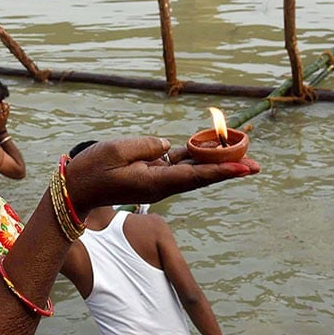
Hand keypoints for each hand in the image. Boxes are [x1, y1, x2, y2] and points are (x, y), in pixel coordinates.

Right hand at [64, 137, 258, 215]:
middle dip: (229, 169)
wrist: (77, 189)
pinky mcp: (153, 172)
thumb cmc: (93, 170)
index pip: (196, 175)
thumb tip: (167, 146)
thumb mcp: (117, 151)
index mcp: (155, 182)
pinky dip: (197, 155)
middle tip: (257, 165)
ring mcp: (159, 178)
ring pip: (194, 168)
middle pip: (202, 175)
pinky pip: (180, 162)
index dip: (222, 170)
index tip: (243, 168)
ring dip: (218, 162)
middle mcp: (162, 182)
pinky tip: (214, 149)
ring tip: (243, 155)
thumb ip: (147, 146)